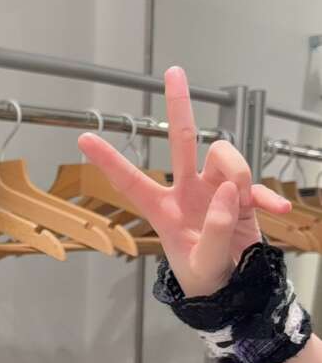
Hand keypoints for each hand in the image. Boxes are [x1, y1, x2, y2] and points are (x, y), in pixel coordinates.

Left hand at [77, 65, 292, 297]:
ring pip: (225, 156)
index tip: (84, 138)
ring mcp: (214, 190)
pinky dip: (268, 196)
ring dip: (240, 174)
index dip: (109, 161)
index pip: (132, 181)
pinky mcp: (241, 196)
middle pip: (182, 141)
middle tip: (173, 71)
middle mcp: (186, 192)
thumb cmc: (206, 281)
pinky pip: (257, 184)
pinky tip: (278, 210)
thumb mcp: (204, 265)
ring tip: (242, 207)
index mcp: (163, 211)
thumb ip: (214, 232)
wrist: (233, 291)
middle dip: (178, 106)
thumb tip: (228, 192)